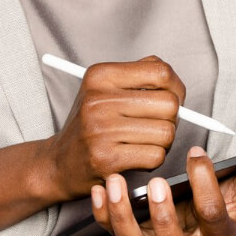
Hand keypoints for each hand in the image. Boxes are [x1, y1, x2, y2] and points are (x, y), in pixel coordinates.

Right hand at [41, 56, 185, 202]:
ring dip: (163, 142)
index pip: (161, 72)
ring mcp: (101, 129)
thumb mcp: (104, 89)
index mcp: (100, 75)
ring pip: (166, 133)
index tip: (173, 98)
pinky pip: (156, 156)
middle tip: (158, 124)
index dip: (176, 87)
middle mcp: (98, 99)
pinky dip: (153, 159)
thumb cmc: (90, 125)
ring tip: (144, 142)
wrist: (59, 163)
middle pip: (169, 104)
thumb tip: (175, 83)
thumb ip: (139, 76)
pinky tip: (137, 156)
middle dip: (172, 118)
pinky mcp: (106, 158)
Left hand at [90, 146, 235, 235]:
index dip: (206, 185)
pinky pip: (112, 235)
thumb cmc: (222, 202)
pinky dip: (102, 215)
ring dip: (123, 219)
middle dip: (165, 220)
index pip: (214, 218)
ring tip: (114, 183)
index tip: (197, 153)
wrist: (201, 220)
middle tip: (157, 183)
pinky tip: (97, 188)